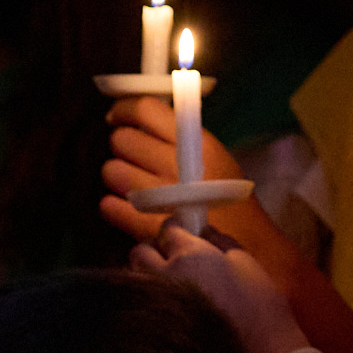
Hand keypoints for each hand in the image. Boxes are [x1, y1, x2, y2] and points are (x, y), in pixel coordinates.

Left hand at [100, 97, 253, 243]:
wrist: (243, 243)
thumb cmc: (223, 196)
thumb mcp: (212, 153)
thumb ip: (178, 133)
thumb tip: (137, 117)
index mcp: (194, 140)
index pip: (145, 109)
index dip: (123, 110)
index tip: (116, 117)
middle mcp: (176, 163)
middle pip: (122, 139)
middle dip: (123, 146)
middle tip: (133, 156)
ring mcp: (161, 196)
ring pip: (111, 171)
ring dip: (118, 176)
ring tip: (135, 184)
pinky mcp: (147, 226)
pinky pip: (109, 205)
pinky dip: (114, 206)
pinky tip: (130, 208)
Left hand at [131, 224, 308, 352]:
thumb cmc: (259, 311)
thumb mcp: (247, 264)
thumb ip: (220, 241)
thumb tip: (205, 230)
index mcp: (191, 256)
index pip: (167, 229)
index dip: (174, 231)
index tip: (180, 235)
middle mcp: (165, 277)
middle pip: (140, 252)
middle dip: (153, 252)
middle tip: (171, 261)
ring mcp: (155, 305)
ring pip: (134, 279)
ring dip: (146, 277)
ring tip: (169, 287)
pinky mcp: (150, 331)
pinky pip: (138, 307)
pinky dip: (147, 303)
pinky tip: (168, 312)